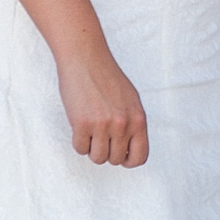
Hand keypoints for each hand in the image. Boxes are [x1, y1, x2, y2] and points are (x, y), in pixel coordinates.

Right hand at [57, 47, 147, 166]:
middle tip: (100, 135)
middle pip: (115, 160)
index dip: (128, 160)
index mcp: (139, 119)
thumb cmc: (107, 79)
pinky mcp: (82, 124)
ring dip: (92, 148)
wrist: (86, 59)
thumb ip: (132, 124)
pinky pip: (80, 149)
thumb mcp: (131, 101)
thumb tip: (130, 151)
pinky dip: (79, 141)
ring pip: (97, 158)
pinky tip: (80, 125)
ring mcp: (103, 125)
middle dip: (107, 151)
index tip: (120, 154)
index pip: (140, 156)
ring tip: (91, 130)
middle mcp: (123, 124)